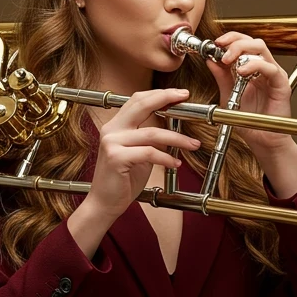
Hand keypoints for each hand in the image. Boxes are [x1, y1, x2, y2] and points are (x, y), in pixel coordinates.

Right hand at [82, 89, 201, 219]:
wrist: (104, 203)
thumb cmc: (122, 180)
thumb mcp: (138, 153)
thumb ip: (149, 138)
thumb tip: (172, 127)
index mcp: (115, 126)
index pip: (137, 100)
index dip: (159, 94)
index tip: (179, 94)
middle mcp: (111, 130)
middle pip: (141, 105)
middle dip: (166, 98)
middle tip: (185, 98)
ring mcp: (112, 143)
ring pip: (152, 133)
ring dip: (177, 139)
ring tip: (192, 144)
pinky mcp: (116, 158)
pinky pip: (149, 153)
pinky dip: (166, 158)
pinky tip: (175, 164)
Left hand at [204, 32, 294, 154]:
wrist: (261, 140)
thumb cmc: (249, 121)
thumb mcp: (228, 95)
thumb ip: (221, 77)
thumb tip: (210, 60)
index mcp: (252, 68)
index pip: (244, 43)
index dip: (230, 38)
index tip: (216, 42)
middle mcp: (264, 68)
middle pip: (253, 41)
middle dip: (235, 41)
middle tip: (221, 49)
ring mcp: (274, 75)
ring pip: (261, 49)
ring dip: (242, 50)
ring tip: (228, 60)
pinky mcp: (281, 85)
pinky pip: (271, 68)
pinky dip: (255, 66)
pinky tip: (242, 72)